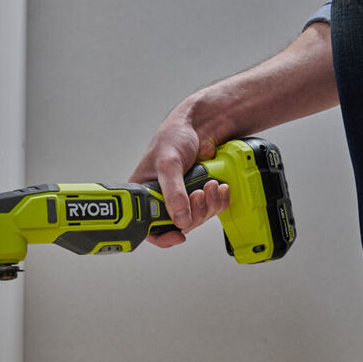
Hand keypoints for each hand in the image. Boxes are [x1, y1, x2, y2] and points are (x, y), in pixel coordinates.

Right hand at [129, 95, 229, 246]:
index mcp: (143, 194)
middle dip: (192, 214)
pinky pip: (211, 210)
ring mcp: (182, 199)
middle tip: (196, 195)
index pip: (148, 228)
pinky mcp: (200, 196)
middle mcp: (161, 200)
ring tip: (209, 184)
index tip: (177, 234)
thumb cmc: (173, 136)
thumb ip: (173, 192)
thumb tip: (179, 218)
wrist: (200, 125)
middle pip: (177, 226)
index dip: (163, 236)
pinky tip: (218, 187)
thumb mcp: (168, 163)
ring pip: (196, 219)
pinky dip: (219, 201)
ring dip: (208, 205)